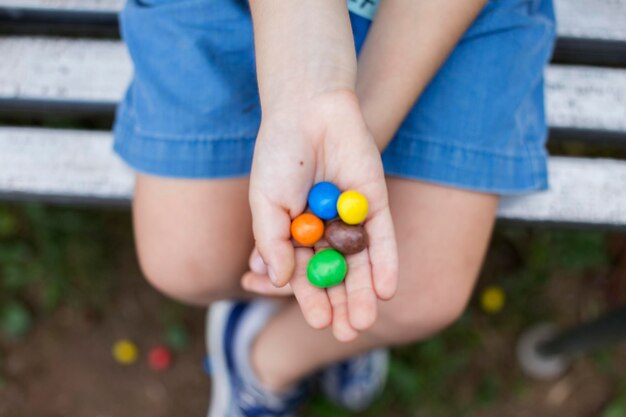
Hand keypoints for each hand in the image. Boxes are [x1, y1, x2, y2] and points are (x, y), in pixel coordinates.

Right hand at [248, 90, 397, 340]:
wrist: (307, 110)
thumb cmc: (278, 155)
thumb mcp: (265, 202)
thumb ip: (271, 241)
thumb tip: (278, 279)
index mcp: (295, 234)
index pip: (305, 274)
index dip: (311, 298)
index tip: (319, 322)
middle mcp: (325, 231)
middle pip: (336, 275)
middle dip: (342, 303)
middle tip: (348, 332)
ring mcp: (351, 218)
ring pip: (360, 262)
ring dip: (363, 291)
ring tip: (365, 321)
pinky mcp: (375, 203)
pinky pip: (381, 237)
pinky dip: (385, 262)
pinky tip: (386, 289)